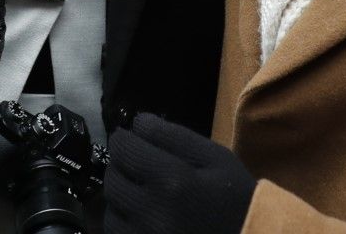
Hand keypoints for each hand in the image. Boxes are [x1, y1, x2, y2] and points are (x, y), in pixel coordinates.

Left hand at [105, 114, 255, 233]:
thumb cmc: (235, 197)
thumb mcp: (215, 157)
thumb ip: (173, 135)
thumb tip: (136, 122)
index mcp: (172, 181)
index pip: (123, 148)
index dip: (127, 140)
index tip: (135, 142)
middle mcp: (152, 213)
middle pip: (112, 178)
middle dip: (123, 168)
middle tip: (140, 168)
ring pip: (109, 210)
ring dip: (121, 198)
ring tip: (143, 195)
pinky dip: (124, 222)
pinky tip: (143, 217)